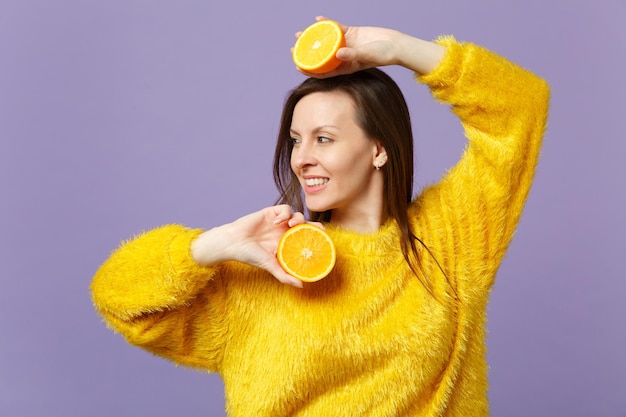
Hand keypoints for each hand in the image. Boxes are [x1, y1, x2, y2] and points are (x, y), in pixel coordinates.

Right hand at [192, 205, 316, 286]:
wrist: (233, 243)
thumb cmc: (250, 255)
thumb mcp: (270, 266)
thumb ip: (284, 275)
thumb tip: (301, 286)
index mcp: (286, 243)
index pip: (306, 238)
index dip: (316, 237)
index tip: (324, 240)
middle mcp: (284, 231)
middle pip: (305, 225)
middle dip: (314, 225)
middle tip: (317, 229)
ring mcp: (278, 221)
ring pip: (297, 215)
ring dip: (298, 218)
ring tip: (291, 225)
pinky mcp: (270, 212)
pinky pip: (284, 208)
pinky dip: (284, 213)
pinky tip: (277, 222)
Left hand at [294, 16, 444, 77]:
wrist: (395, 45)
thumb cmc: (383, 55)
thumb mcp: (367, 55)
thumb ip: (353, 55)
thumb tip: (337, 53)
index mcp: (344, 67)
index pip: (323, 71)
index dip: (309, 70)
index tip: (297, 66)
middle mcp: (343, 57)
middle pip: (321, 56)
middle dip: (306, 53)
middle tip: (293, 48)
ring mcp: (346, 44)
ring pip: (325, 41)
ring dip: (313, 37)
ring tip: (300, 33)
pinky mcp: (351, 33)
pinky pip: (336, 27)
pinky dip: (327, 23)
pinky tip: (318, 19)